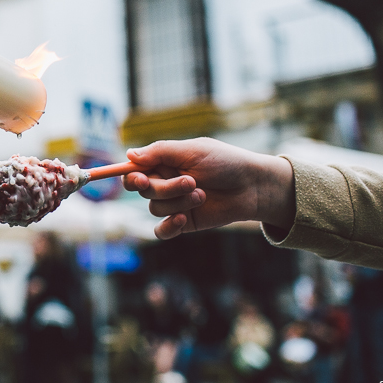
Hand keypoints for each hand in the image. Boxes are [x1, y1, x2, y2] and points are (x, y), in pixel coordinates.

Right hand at [121, 137, 294, 239]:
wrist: (253, 186)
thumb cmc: (225, 162)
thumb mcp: (193, 151)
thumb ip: (160, 152)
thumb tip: (129, 154)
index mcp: (163, 162)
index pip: (133, 170)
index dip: (131, 176)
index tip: (140, 178)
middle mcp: (164, 182)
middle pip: (144, 190)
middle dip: (165, 188)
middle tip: (191, 182)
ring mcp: (173, 203)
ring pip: (155, 208)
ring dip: (178, 202)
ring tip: (203, 194)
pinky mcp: (183, 222)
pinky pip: (161, 231)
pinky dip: (168, 226)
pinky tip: (184, 219)